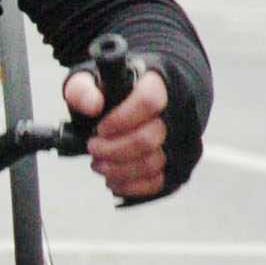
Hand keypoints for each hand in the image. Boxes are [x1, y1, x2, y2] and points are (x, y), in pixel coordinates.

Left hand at [63, 67, 168, 200]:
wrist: (149, 97)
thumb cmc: (119, 89)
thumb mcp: (94, 78)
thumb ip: (84, 87)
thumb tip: (92, 105)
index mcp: (158, 83)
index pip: (148, 102)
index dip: (120, 120)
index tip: (100, 128)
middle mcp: (178, 112)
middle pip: (147, 139)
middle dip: (112, 149)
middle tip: (92, 147)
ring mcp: (181, 140)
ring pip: (152, 164)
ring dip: (118, 169)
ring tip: (99, 163)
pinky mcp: (179, 164)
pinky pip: (159, 182)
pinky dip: (131, 186)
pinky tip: (113, 179)